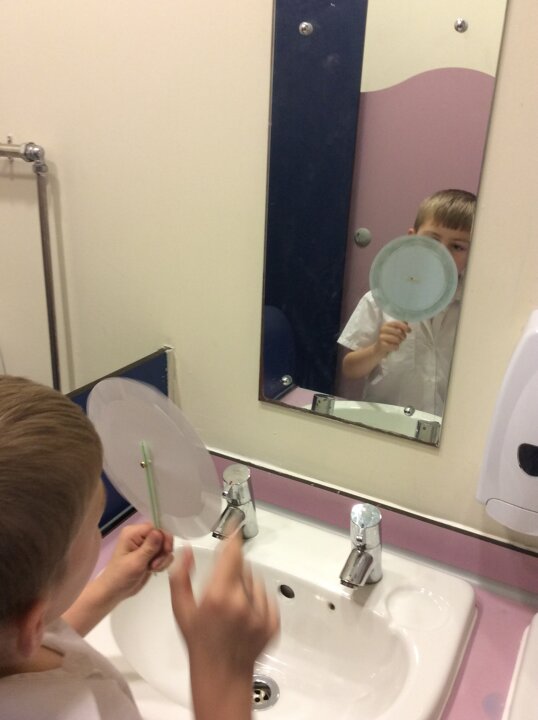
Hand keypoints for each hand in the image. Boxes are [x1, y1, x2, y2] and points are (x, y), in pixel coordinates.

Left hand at [63, 523, 173, 635]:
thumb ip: (149, 547)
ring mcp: (145, 545)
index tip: (166, 551)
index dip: (163, 538)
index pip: (156, 527)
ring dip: (162, 558)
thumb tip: (159, 532)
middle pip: (162, 535)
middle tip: (155, 564)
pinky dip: (162, 562)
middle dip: (163, 550)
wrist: (115, 592)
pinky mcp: (150, 555)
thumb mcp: (136, 562)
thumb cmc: (121, 576)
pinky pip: (164, 554)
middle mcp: (139, 536)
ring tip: (152, 568)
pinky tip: (154, 570)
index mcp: (133, 533)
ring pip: (164, 546)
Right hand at [169, 532, 279, 719]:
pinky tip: (244, 617)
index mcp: (218, 595)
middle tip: (221, 590)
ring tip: (232, 608)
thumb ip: (180, 576)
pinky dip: (257, 601)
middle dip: (233, 571)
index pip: (232, 553)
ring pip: (256, 581)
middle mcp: (242, 602)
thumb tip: (187, 550)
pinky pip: (267, 598)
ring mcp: (260, 613)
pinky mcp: (273, 622)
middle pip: (243, 567)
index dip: (234, 535)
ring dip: (246, 586)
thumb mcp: (181, 609)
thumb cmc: (200, 643)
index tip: (236, 521)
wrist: (222, 675)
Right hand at [375, 321, 409, 356]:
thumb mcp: (394, 331)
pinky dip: (396, 347)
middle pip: (398, 331)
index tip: (409, 331)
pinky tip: (393, 347)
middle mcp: (383, 329)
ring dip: (399, 342)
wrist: (379, 349)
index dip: (404, 326)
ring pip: (397, 339)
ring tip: (397, 343)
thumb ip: (400, 326)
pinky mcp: (381, 345)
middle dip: (403, 336)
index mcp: (386, 324)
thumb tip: (406, 323)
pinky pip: (394, 346)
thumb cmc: (388, 339)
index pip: (397, 323)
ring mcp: (381, 337)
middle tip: (402, 339)